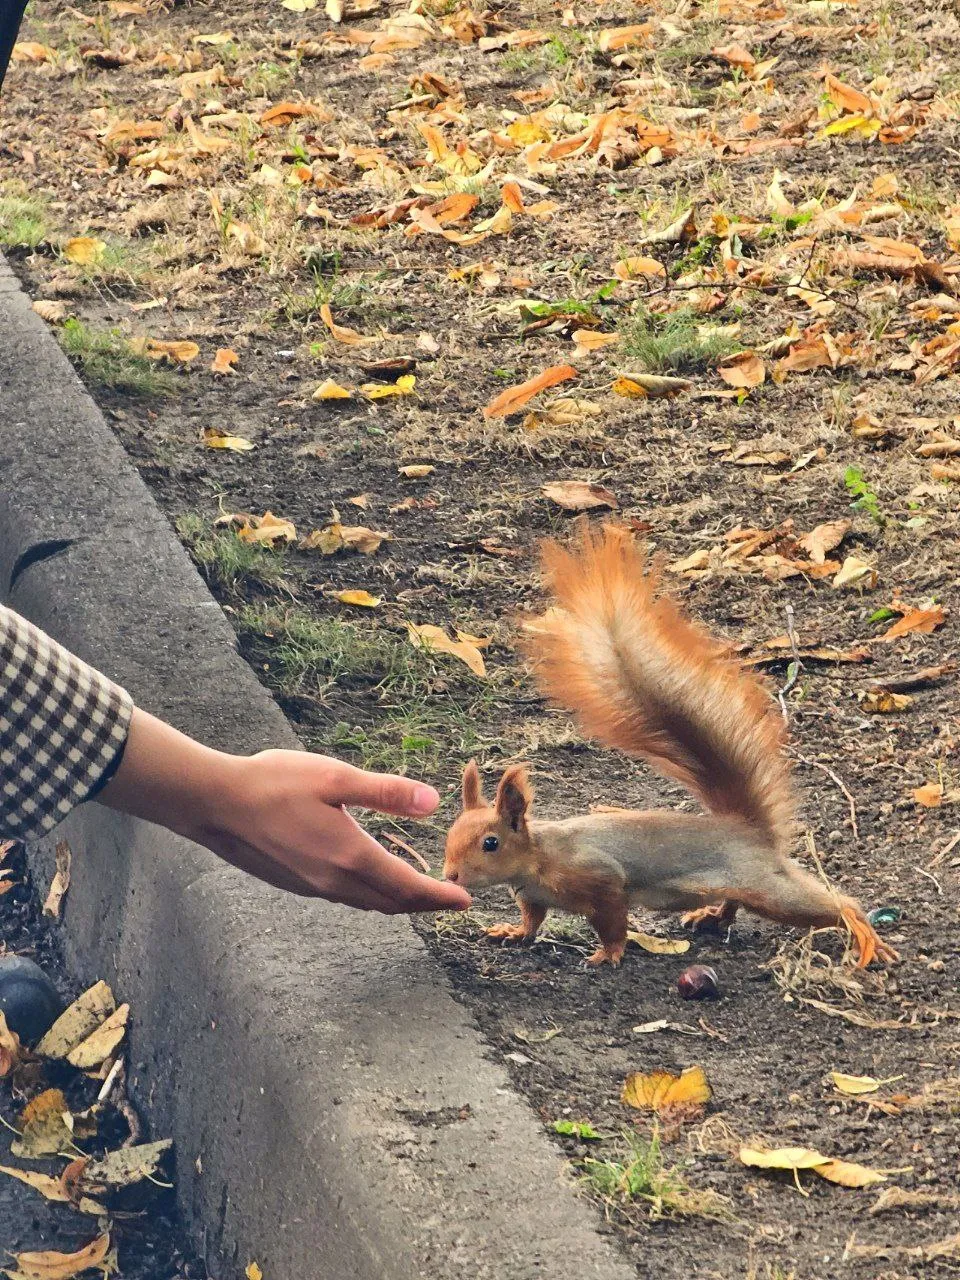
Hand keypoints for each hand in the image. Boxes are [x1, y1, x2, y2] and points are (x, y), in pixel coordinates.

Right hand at [98, 709, 471, 913]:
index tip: (465, 900)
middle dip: (424, 904)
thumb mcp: (334, 778)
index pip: (406, 887)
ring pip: (366, 903)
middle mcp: (333, 880)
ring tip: (418, 895)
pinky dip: (369, 896)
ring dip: (397, 902)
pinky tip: (369, 882)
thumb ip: (385, 792)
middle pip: (390, 902)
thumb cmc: (273, 783)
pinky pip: (344, 897)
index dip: (439, 896)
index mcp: (350, 855)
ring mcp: (311, 885)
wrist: (214, 804)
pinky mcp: (295, 882)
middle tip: (450, 901)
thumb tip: (432, 803)